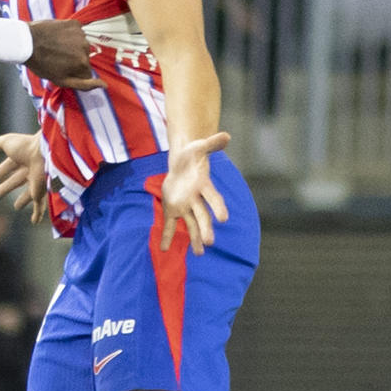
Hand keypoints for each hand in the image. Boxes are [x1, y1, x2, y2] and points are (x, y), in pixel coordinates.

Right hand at [0, 131, 47, 223]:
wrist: (45, 154)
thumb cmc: (26, 147)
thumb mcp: (6, 143)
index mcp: (22, 158)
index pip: (10, 165)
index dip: (3, 170)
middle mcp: (30, 171)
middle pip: (16, 180)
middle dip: (8, 186)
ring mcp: (36, 183)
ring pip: (28, 194)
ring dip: (22, 200)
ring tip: (16, 207)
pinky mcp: (39, 193)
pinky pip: (39, 206)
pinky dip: (37, 214)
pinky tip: (34, 222)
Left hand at [24, 19, 103, 90]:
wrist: (26, 42)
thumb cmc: (41, 64)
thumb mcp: (61, 80)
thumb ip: (85, 85)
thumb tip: (104, 85)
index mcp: (83, 64)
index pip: (86, 71)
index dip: (73, 72)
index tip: (62, 69)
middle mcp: (86, 48)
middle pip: (84, 57)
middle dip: (74, 59)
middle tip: (56, 57)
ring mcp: (81, 34)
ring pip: (81, 44)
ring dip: (72, 46)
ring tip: (55, 47)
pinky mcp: (75, 23)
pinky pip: (77, 31)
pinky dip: (70, 34)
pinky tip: (57, 37)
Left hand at [157, 132, 230, 253]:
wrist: (181, 161)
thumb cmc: (193, 154)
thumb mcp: (199, 147)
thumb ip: (212, 144)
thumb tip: (227, 136)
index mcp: (203, 187)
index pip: (213, 199)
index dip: (218, 208)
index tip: (224, 218)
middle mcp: (196, 200)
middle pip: (202, 216)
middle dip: (205, 229)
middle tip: (210, 243)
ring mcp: (185, 206)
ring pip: (190, 225)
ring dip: (194, 239)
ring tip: (199, 254)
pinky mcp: (172, 209)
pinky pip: (169, 225)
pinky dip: (166, 236)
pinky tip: (164, 249)